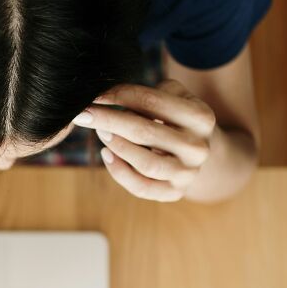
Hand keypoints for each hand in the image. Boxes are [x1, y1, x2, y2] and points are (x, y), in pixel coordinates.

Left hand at [73, 78, 216, 201]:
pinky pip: (141, 187)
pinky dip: (119, 171)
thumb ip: (146, 94)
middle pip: (145, 132)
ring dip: (116, 146)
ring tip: (100, 132)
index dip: (120, 96)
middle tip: (85, 114)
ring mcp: (188, 174)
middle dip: (109, 120)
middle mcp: (198, 148)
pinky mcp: (174, 193)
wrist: (196, 151)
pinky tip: (106, 154)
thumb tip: (106, 98)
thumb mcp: (171, 96)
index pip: (153, 102)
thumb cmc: (175, 117)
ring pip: (145, 163)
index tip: (95, 94)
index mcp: (201, 117)